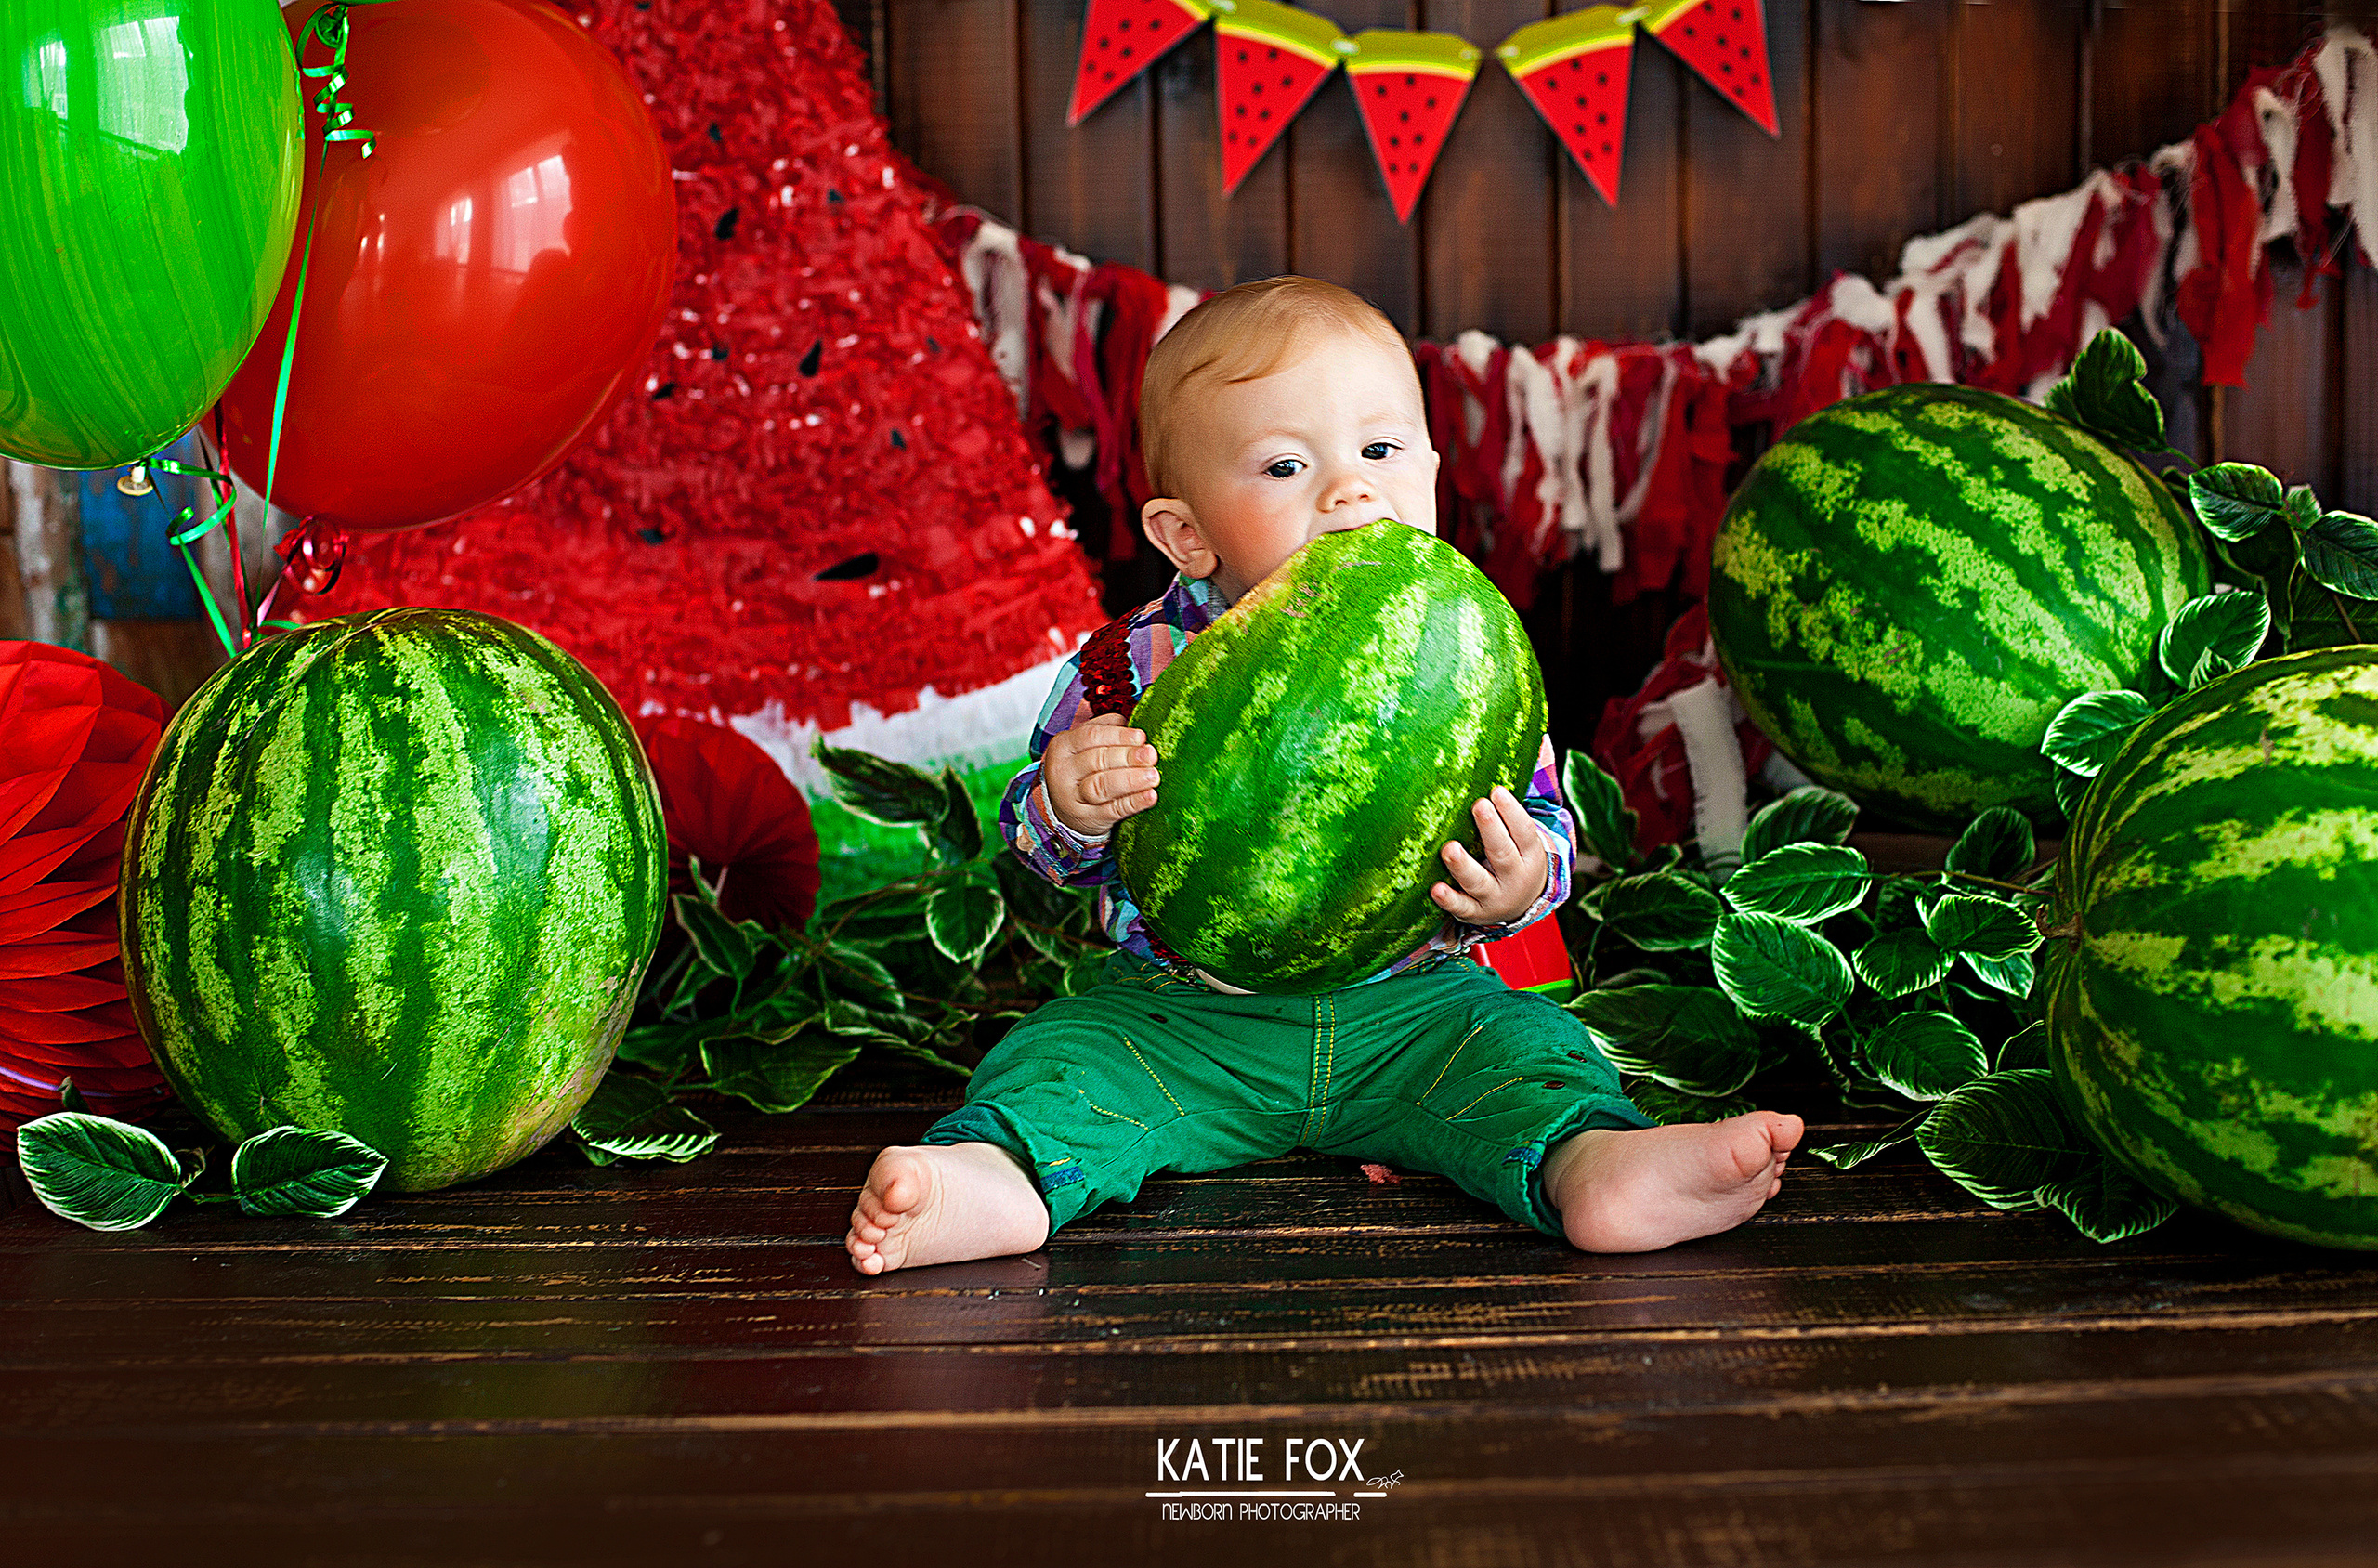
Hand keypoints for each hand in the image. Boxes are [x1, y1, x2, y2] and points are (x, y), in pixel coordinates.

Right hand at [1040, 706, 1160, 837]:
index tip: (1142, 736)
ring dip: (1131, 780)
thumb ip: (1106, 730)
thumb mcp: (1084, 746)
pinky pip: (1113, 810)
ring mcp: (1073, 798)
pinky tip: (1150, 796)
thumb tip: (1134, 723)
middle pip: (1097, 760)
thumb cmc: (1081, 770)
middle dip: (1128, 757)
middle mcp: (1063, 771)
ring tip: (1153, 776)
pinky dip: (1134, 803)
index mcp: (1064, 746)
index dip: (1118, 736)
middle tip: (1151, 755)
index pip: (1090, 736)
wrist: (1063, 808)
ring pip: (1102, 786)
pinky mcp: (1087, 818)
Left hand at [1431, 785, 1547, 926]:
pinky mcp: (1474, 912)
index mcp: (1530, 855)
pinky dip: (1449, 900)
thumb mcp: (1525, 836)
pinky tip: (1435, 889)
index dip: (1512, 812)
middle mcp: (1514, 878)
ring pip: (1478, 882)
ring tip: (1449, 848)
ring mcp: (1494, 897)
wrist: (1519, 906)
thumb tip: (1539, 741)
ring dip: (1463, 865)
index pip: (1524, 832)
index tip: (1496, 791)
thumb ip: (1521, 797)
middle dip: (1491, 830)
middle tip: (1478, 805)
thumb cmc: (1516, 857)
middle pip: (1503, 855)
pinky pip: (1461, 908)